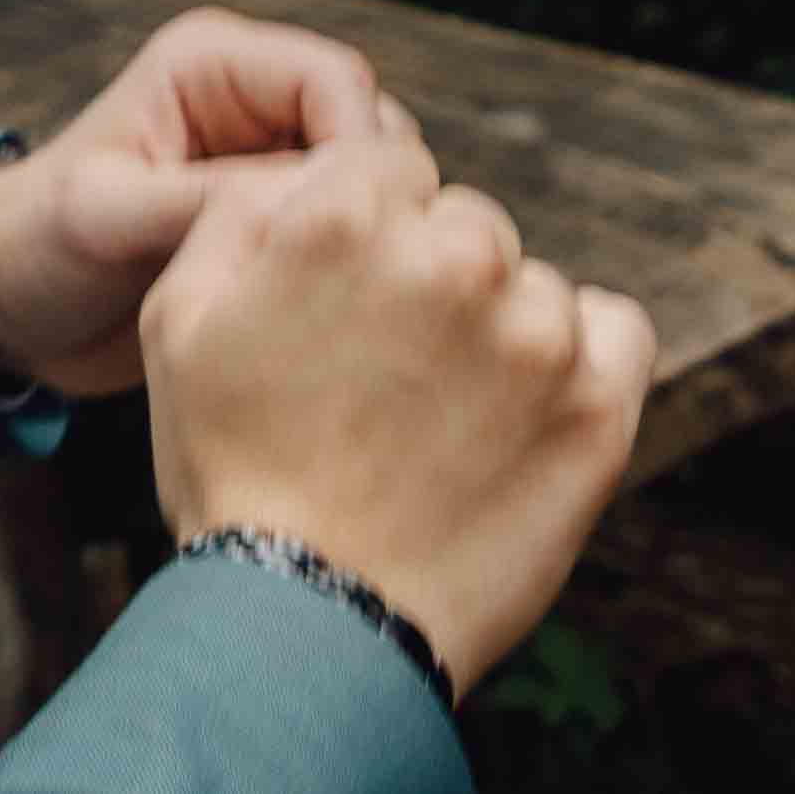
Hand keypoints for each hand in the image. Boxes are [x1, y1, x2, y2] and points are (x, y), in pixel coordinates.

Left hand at [0, 4, 402, 398]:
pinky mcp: (270, 217)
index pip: (335, 80)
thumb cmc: (34, 245)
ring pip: (364, 184)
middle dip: (369, 196)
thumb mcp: (110, 216)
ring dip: (359, 235)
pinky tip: (324, 315)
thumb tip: (319, 203)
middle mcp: (251, 100)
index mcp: (212, 65)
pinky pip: (339, 232)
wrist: (2, 307)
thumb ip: (209, 200)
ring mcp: (266, 160)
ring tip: (339, 301)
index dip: (362, 150)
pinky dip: (342, 267)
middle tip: (355, 276)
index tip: (358, 230)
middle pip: (368, 127)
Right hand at [137, 129, 655, 697]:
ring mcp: (537, 332)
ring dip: (501, 330)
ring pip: (534, 284)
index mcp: (348, 218)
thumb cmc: (235, 475)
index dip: (367, 234)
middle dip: (433, 282)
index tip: (350, 309)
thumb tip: (306, 170)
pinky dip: (584, 360)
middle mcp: (454, 256)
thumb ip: (240, 211)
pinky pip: (616, 330)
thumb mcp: (178, 320)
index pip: (391, 166)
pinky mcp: (598, 406)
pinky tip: (523, 417)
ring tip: (443, 424)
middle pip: (467, 223)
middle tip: (389, 380)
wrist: (310, 628)